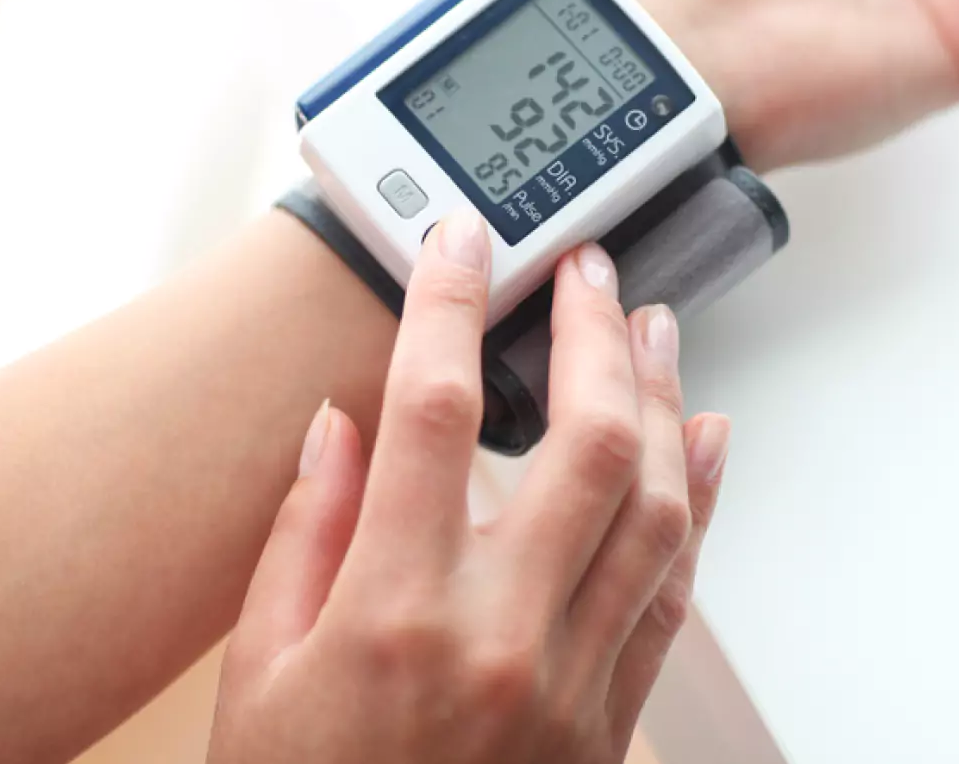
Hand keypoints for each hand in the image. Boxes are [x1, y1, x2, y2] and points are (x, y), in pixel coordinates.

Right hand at [208, 211, 729, 763]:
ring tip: (651, 326)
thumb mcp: (255, 675)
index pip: (433, 415)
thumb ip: (306, 534)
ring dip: (658, 400)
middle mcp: (498, 638)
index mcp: (391, 614)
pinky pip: (674, 592)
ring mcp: (571, 683)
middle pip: (580, 444)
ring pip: (651, 507)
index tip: (459, 242)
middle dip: (590, 333)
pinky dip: (700, 504)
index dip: (448, 307)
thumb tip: (343, 423)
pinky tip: (702, 439)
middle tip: (584, 267)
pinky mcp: (609, 720)